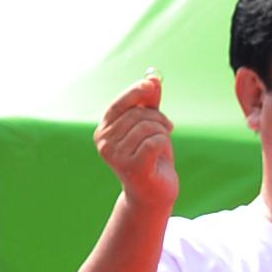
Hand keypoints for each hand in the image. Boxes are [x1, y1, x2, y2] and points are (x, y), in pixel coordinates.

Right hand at [96, 73, 178, 210]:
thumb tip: (152, 78)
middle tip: (167, 129)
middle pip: (137, 114)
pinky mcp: (132, 166)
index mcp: (104, 131)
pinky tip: (161, 155)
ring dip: (162, 133)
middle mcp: (105, 143)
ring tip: (161, 145)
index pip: (119, 104)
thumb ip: (149, 103)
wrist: (153, 193)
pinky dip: (164, 143)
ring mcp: (116, 156)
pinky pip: (155, 141)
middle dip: (158, 119)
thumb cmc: (151, 157)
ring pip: (148, 127)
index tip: (151, 85)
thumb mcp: (150, 126)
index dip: (136, 91)